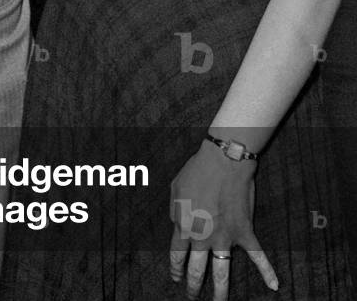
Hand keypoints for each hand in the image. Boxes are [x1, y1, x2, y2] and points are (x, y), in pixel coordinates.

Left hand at [169, 140, 277, 300]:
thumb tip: (177, 224)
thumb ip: (175, 211)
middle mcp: (202, 236)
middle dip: (193, 284)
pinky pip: (258, 256)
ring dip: (220, 291)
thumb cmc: (196, 172)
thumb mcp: (175, 189)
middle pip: (196, 268)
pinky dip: (267, 272)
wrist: (223, 162)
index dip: (176, 268)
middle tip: (192, 295)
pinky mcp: (244, 232)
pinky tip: (275, 286)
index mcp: (184, 226)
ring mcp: (224, 237)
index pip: (177, 254)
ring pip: (222, 271)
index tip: (176, 277)